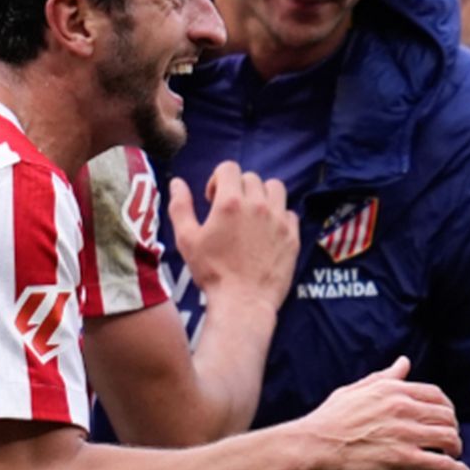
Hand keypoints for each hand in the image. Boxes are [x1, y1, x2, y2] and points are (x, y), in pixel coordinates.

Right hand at [171, 160, 299, 319]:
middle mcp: (258, 206)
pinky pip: (289, 212)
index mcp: (230, 203)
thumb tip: (177, 182)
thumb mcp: (186, 239)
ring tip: (252, 214)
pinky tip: (267, 231)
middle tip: (230, 210)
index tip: (213, 199)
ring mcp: (278, 220)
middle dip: (238, 188)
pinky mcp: (292, 236)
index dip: (218, 179)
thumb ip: (180, 207)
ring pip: (275, 188)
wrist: (243, 302)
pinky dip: (278, 215)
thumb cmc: (211, 273)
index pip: (229, 167)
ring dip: (262, 194)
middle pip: (251, 178)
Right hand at [303, 357, 469, 469]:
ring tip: (454, 458)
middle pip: (447, 417)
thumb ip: (385, 377)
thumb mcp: (357, 389)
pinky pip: (441, 464)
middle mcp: (404, 408)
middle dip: (452, 429)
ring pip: (449, 438)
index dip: (446, 409)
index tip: (446, 419)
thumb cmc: (330, 419)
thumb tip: (404, 362)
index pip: (436, 395)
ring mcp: (405, 434)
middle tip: (450, 441)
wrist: (313, 446)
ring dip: (456, 449)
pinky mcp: (403, 460)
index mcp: (394, 390)